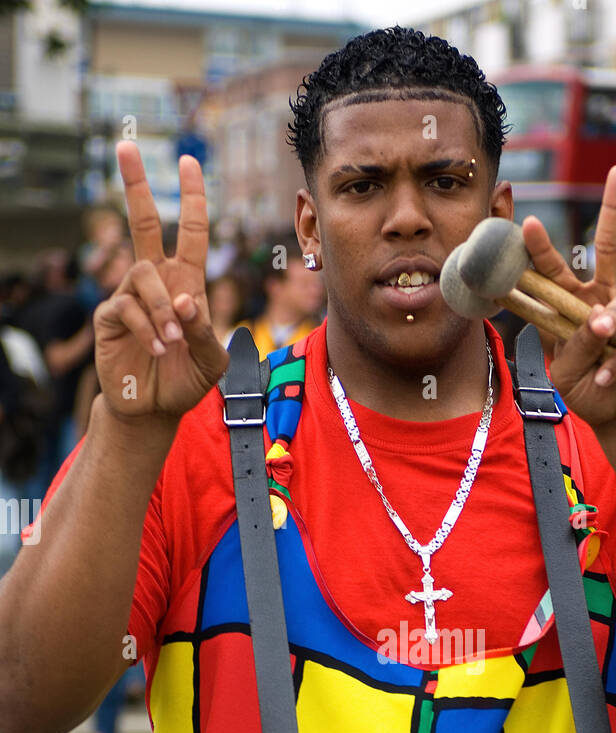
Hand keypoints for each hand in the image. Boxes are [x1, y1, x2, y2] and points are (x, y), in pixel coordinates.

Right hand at [94, 141, 228, 422]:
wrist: (155, 408)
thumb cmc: (186, 379)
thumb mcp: (211, 359)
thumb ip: (205, 331)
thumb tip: (186, 301)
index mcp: (186, 282)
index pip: (190, 232)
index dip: (191, 199)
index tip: (188, 163)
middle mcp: (156, 281)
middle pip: (143, 222)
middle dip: (137, 184)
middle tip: (126, 146)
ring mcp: (130, 296)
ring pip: (144, 274)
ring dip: (163, 307)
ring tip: (172, 341)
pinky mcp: (110, 316)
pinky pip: (127, 306)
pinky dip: (147, 328)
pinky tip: (155, 350)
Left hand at [521, 165, 615, 428]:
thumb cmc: (588, 390)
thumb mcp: (566, 373)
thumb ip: (574, 345)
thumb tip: (596, 320)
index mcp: (571, 304)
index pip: (554, 269)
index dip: (540, 247)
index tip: (527, 223)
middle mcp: (602, 297)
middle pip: (610, 244)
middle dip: (615, 206)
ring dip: (609, 332)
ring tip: (599, 363)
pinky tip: (611, 375)